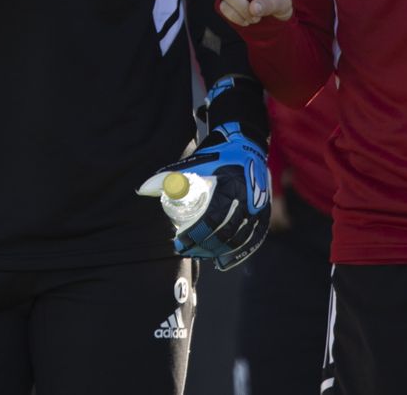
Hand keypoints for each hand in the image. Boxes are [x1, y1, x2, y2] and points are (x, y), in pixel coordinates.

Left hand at [144, 123, 271, 270]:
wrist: (246, 144)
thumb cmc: (216, 154)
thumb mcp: (194, 163)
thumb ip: (168, 176)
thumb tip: (141, 189)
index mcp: (229, 186)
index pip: (210, 219)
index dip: (194, 236)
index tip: (179, 244)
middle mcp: (247, 199)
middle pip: (224, 233)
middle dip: (204, 247)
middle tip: (187, 251)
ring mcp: (258, 207)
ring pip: (239, 239)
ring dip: (219, 252)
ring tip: (201, 256)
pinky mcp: (264, 212)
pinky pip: (254, 238)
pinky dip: (239, 254)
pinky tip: (224, 262)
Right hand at [203, 0, 293, 25]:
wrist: (270, 21)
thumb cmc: (278, 5)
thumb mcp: (283, 4)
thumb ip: (271, 4)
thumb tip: (252, 8)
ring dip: (240, 7)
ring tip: (254, 18)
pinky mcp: (225, 1)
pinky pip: (226, 8)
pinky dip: (237, 17)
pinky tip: (248, 21)